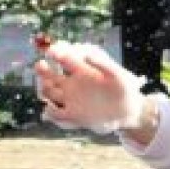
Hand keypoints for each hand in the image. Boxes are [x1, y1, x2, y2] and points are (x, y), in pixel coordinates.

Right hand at [34, 41, 148, 133]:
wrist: (129, 111)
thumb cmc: (126, 88)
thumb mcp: (120, 75)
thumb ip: (103, 64)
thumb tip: (87, 55)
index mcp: (83, 70)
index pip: (64, 58)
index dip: (56, 53)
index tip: (51, 52)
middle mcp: (73, 84)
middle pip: (50, 75)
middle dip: (42, 70)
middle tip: (40, 66)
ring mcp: (72, 100)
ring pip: (49, 93)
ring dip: (44, 90)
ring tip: (47, 87)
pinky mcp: (74, 116)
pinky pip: (57, 115)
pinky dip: (51, 114)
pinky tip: (50, 111)